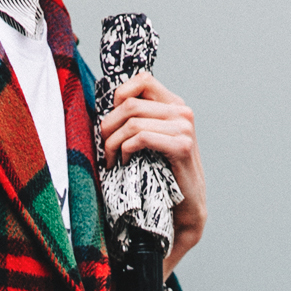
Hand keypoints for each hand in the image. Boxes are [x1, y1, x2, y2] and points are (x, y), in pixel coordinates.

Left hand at [99, 72, 206, 275]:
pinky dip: (126, 150)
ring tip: (111, 161)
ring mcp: (183, 127)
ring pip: (132, 120)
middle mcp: (181, 111)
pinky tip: (125, 164)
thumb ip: (139, 121)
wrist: (186, 210)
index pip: (142, 79)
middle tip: (104, 149)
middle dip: (108, 126)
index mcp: (174, 105)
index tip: (112, 123)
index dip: (119, 96)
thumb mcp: (150, 143)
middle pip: (129, 102)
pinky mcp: (181, 146)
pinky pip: (141, 137)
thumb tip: (108, 107)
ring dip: (113, 143)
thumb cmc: (163, 177)